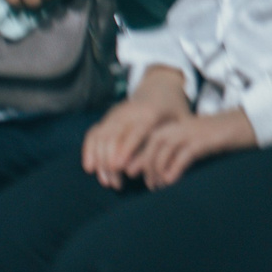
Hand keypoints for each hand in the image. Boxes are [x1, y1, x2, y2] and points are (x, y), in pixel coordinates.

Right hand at [82, 71, 192, 186]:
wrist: (161, 87)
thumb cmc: (175, 111)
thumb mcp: (182, 122)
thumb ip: (173, 144)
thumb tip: (159, 170)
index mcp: (151, 113)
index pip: (136, 131)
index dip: (126, 148)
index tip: (119, 167)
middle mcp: (129, 111)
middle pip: (114, 136)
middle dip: (110, 162)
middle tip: (115, 184)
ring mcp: (116, 113)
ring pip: (101, 136)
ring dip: (100, 161)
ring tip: (107, 182)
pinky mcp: (108, 117)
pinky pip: (94, 133)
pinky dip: (89, 150)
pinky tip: (91, 168)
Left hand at [127, 109, 257, 188]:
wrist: (246, 124)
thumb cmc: (220, 136)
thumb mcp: (193, 141)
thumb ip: (176, 152)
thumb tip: (159, 173)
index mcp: (175, 125)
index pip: (148, 140)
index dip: (138, 157)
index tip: (133, 174)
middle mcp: (180, 126)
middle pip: (152, 145)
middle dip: (146, 165)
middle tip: (150, 186)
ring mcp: (191, 132)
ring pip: (164, 150)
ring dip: (158, 170)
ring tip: (159, 186)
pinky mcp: (204, 140)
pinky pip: (184, 155)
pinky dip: (174, 168)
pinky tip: (171, 181)